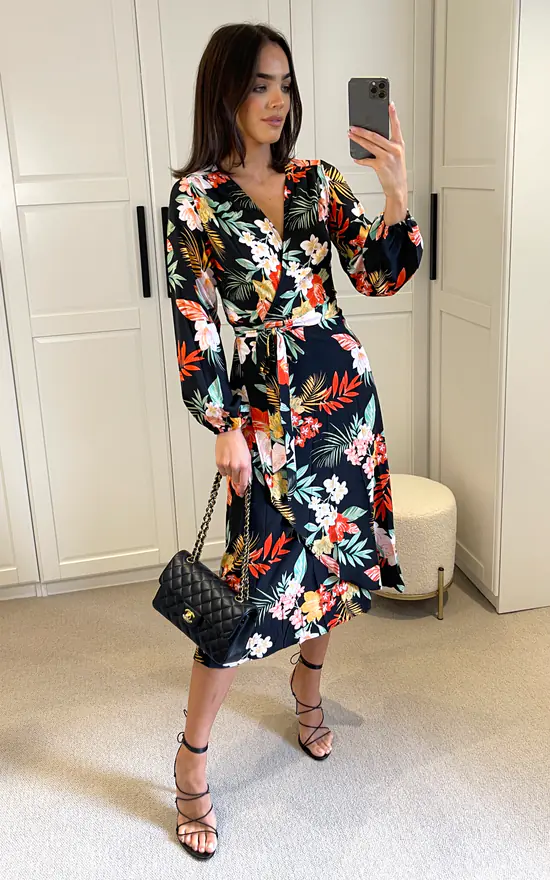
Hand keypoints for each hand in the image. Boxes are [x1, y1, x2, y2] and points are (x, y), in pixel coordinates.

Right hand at [215, 429, 251, 496]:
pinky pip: (222, 472)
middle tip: (236, 469)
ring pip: (229, 476)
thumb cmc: (238, 442)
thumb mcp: (247, 456)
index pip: (244, 482)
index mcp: (245, 465)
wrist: (229, 433)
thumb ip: (246, 469)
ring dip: (230, 471)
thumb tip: (244, 479)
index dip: (242, 489)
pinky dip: (224, 468)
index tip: (241, 492)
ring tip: (231, 460)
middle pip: (236, 480)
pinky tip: (226, 460)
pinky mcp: (219, 463)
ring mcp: (227, 465)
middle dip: (237, 477)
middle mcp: (236, 466)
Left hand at [348, 102, 407, 220]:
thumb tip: (371, 139)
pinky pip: (367, 160)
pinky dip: (360, 159)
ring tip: (350, 135)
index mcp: (399, 144)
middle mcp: (394, 149)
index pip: (396, 126)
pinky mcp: (380, 166)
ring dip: (357, 139)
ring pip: (369, 145)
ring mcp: (387, 157)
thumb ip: (386, 146)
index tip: (389, 104)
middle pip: (375, 136)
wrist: (398, 189)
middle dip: (362, 130)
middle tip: (354, 125)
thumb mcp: (395, 156)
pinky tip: (355, 157)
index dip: (393, 114)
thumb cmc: (396, 172)